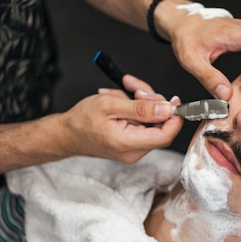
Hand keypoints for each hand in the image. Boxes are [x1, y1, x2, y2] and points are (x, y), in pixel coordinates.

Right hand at [55, 87, 182, 163]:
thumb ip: (141, 108)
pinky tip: (122, 101)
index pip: (166, 135)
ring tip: (123, 93)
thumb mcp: (111, 105)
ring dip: (142, 103)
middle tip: (137, 89)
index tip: (174, 101)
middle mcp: (134, 152)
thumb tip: (167, 108)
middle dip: (153, 103)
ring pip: (152, 123)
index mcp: (128, 143)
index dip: (175, 117)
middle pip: (160, 126)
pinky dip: (136, 110)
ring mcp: (133, 150)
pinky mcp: (131, 145)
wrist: (66, 134)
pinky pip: (143, 125)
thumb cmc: (81, 120)